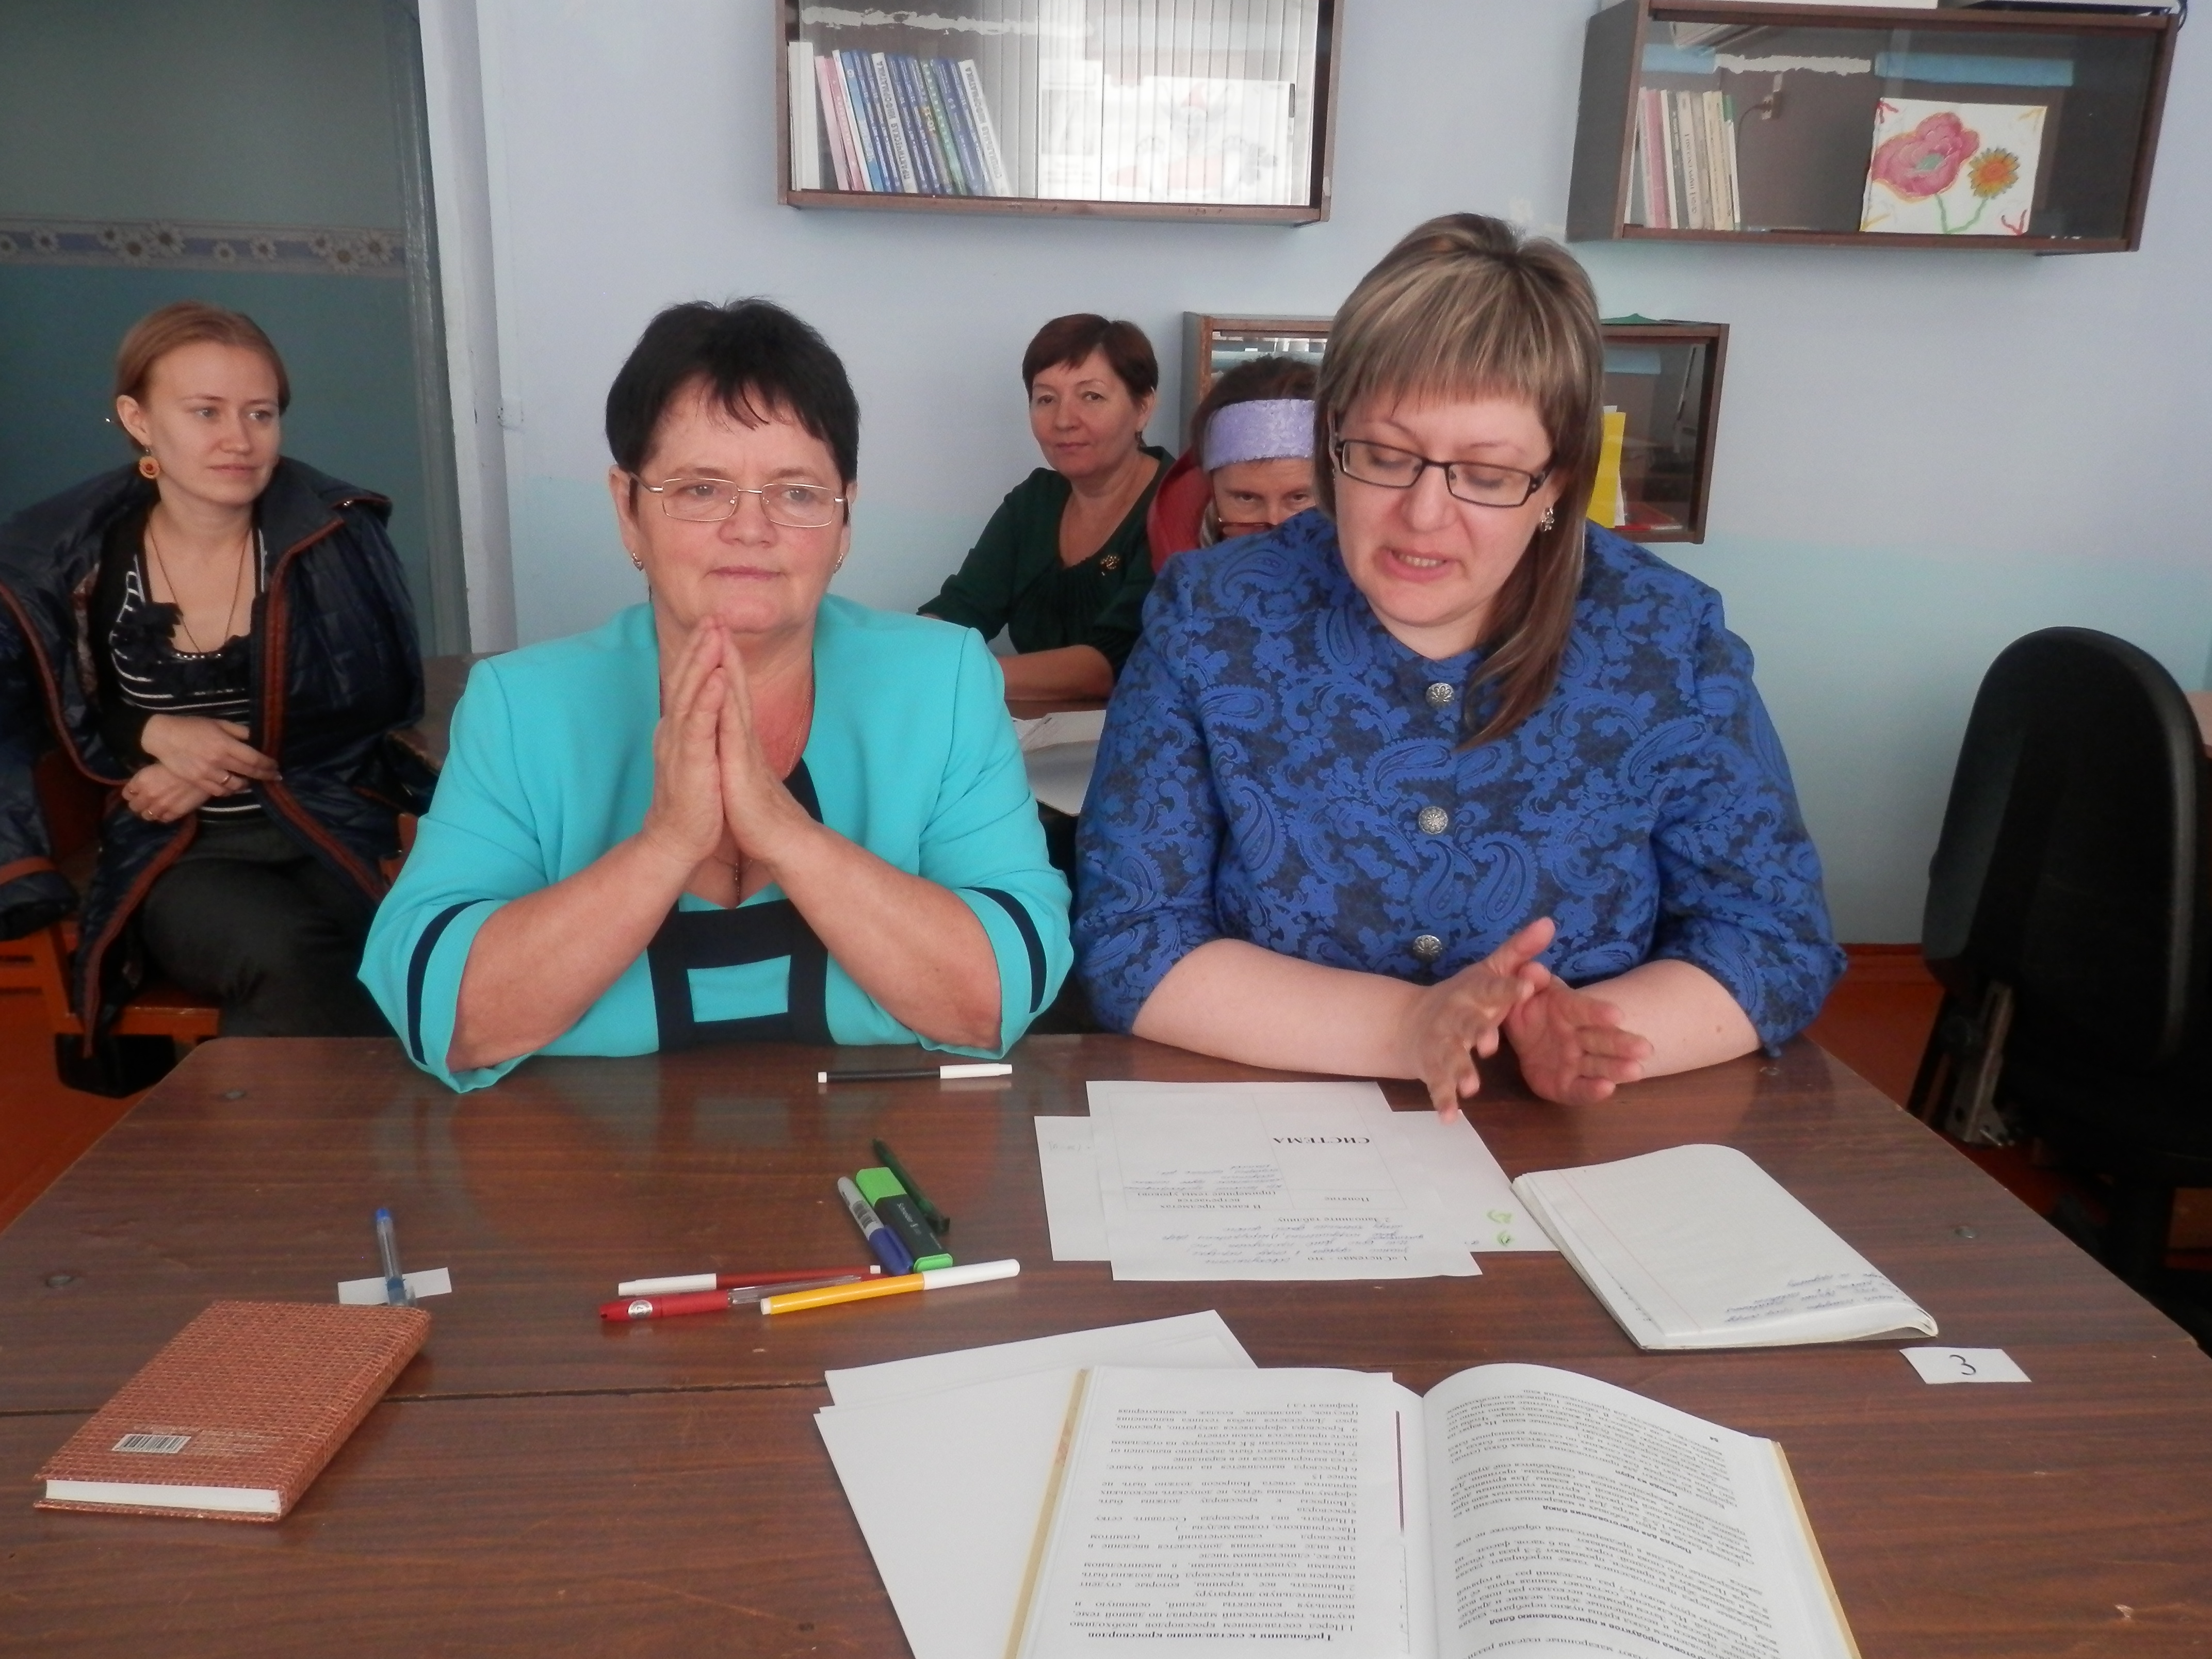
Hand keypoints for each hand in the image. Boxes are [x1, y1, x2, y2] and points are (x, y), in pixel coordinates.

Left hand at [120, 763, 213, 822]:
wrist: (204, 771)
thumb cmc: (181, 762)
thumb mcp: (158, 764)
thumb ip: (147, 776)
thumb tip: (140, 784)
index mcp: (141, 781)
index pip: (127, 793)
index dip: (132, 793)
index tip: (136, 792)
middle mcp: (147, 795)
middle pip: (134, 807)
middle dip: (139, 804)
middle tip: (145, 800)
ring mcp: (161, 806)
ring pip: (147, 816)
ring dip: (150, 812)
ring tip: (156, 807)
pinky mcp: (174, 813)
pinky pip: (163, 819)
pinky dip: (163, 816)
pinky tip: (167, 810)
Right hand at [138, 714, 277, 796]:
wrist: (162, 736)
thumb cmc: (192, 727)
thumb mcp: (218, 723)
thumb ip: (239, 732)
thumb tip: (257, 738)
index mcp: (225, 745)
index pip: (255, 759)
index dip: (268, 765)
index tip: (276, 767)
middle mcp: (219, 761)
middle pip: (249, 773)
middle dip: (264, 775)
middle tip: (274, 777)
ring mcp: (207, 773)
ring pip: (235, 786)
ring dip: (246, 784)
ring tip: (251, 781)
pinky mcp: (197, 781)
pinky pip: (219, 792)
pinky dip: (229, 791)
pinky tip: (232, 786)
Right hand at [636, 621, 731, 874]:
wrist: (678, 840)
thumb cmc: (694, 802)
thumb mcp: (699, 757)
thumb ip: (701, 732)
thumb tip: (709, 713)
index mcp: (679, 729)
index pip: (688, 684)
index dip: (699, 654)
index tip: (712, 626)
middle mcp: (674, 730)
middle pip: (686, 680)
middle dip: (700, 646)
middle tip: (712, 614)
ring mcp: (679, 744)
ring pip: (690, 694)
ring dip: (702, 662)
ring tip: (713, 633)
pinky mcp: (689, 761)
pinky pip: (698, 725)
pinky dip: (707, 699)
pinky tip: (716, 677)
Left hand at [715, 634, 814, 871]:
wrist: (780, 841)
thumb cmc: (760, 813)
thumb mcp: (742, 774)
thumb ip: (738, 753)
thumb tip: (732, 740)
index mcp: (741, 741)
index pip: (731, 694)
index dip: (724, 663)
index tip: (714, 634)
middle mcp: (744, 738)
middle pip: (734, 686)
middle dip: (725, 651)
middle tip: (716, 617)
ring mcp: (745, 750)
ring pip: (734, 699)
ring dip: (728, 666)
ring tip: (719, 636)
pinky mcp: (742, 766)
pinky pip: (732, 729)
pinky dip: (726, 702)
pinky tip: (722, 681)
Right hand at [1398, 918, 1554, 1116]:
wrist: (1412, 1022)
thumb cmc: (1464, 997)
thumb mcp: (1491, 971)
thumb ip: (1520, 952)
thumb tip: (1550, 922)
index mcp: (1475, 992)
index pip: (1494, 988)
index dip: (1510, 988)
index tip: (1529, 986)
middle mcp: (1457, 1016)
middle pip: (1468, 1024)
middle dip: (1478, 1031)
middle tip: (1492, 1042)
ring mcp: (1443, 1044)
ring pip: (1451, 1057)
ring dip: (1460, 1071)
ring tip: (1471, 1086)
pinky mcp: (1433, 1069)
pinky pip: (1438, 1086)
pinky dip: (1442, 1101)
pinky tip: (1449, 1117)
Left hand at [1505, 978, 1654, 1105]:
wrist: (1526, 1039)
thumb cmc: (1530, 1009)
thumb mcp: (1524, 992)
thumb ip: (1530, 980)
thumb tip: (1532, 969)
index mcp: (1567, 1009)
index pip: (1584, 1009)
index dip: (1597, 1012)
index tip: (1616, 1014)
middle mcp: (1577, 1037)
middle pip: (1601, 1040)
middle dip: (1622, 1043)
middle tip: (1645, 1048)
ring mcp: (1574, 1063)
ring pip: (1598, 1065)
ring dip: (1616, 1068)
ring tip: (1636, 1071)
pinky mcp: (1566, 1086)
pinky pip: (1578, 1090)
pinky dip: (1592, 1091)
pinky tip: (1608, 1089)